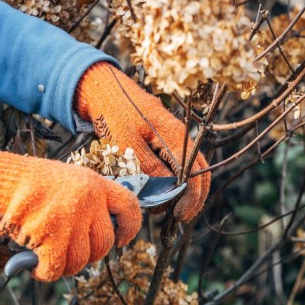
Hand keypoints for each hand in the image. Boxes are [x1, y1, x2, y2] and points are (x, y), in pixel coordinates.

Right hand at [0, 149, 141, 281]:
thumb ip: (90, 200)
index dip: (130, 227)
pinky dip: (45, 272)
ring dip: (67, 265)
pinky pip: (57, 269)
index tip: (121, 239)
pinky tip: (36, 265)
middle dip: (90, 254)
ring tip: (51, 256)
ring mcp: (71, 218)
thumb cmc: (33, 183)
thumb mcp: (71, 180)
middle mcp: (89, 200)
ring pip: (82, 259)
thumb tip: (106, 229)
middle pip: (105, 242)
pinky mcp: (51, 236)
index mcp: (96, 184)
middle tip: (73, 252)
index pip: (129, 206)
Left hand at [75, 62, 210, 221]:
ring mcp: (175, 137)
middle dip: (192, 197)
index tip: (179, 216)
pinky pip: (178, 162)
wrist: (104, 89)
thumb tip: (168, 194)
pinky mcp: (166, 138)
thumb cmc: (113, 114)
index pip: (196, 174)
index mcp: (176, 137)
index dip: (191, 199)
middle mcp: (181, 137)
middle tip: (176, 216)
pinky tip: (161, 189)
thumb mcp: (128, 144)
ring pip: (191, 169)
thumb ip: (151, 169)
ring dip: (183, 190)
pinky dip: (174, 179)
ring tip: (165, 205)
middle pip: (200, 172)